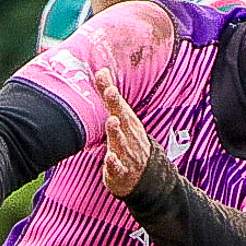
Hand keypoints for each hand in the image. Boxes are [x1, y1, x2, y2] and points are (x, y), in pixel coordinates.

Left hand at [96, 68, 152, 196]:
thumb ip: (109, 95)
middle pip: (123, 120)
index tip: (107, 85)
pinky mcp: (121, 172)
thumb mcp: (122, 117)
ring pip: (121, 142)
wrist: (144, 176)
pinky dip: (115, 164)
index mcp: (128, 123)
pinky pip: (119, 168)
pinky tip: (110, 158)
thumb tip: (102, 70)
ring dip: (117, 132)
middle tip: (110, 93)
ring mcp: (127, 154)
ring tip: (112, 121)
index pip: (120, 107)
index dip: (114, 96)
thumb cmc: (129, 141)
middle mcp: (129, 136)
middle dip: (117, 107)